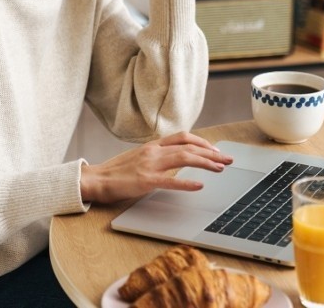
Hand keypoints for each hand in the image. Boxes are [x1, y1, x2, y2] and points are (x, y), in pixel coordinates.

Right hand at [80, 131, 233, 203]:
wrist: (95, 179)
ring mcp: (149, 165)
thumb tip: (176, 158)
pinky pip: (170, 180)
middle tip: (228, 159)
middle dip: (211, 153)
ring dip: (205, 163)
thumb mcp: (139, 157)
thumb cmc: (116, 171)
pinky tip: (199, 185)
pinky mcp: (145, 181)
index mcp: (152, 145)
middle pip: (189, 147)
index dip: (202, 142)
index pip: (183, 137)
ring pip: (184, 159)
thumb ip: (157, 156)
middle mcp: (153, 151)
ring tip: (220, 169)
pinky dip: (187, 182)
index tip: (215, 150)